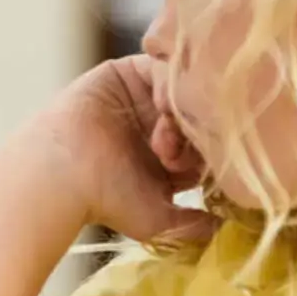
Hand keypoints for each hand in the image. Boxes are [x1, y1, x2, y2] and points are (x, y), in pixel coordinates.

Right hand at [38, 56, 212, 243]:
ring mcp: (143, 97)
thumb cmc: (106, 201)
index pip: (211, 144)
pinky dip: (170, 83)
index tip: (198, 171)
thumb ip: (197, 226)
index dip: (213, 154)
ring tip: (164, 136)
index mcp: (169, 160)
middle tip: (175, 155)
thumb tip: (234, 229)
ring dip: (184, 111)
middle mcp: (158, 126)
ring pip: (185, 91)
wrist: (63, 174)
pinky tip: (161, 107)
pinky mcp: (126, 72)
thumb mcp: (160, 221)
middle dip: (197, 133)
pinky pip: (163, 65)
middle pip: (201, 115)